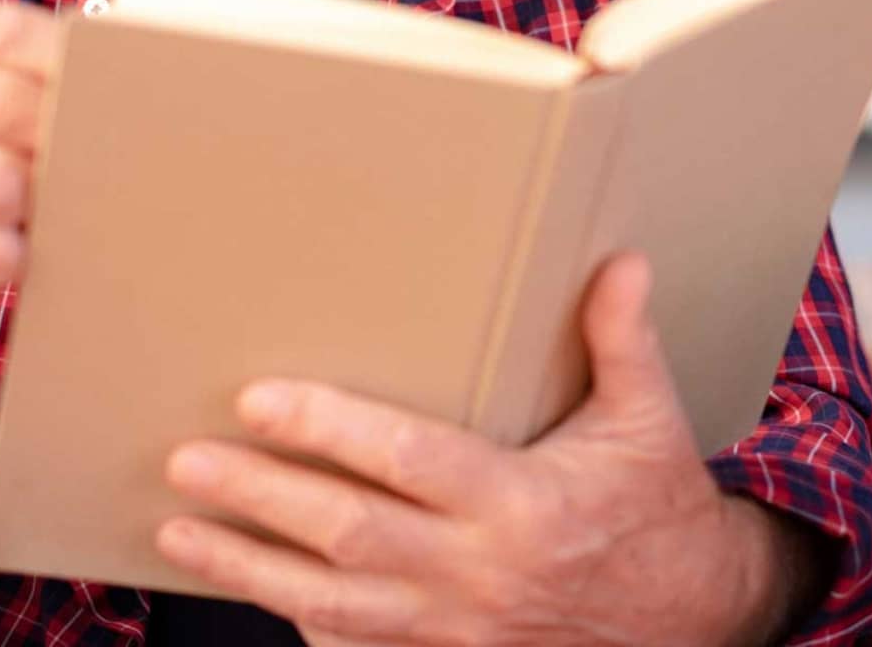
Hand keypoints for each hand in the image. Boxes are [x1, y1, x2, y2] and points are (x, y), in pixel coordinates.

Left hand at [154, 253, 827, 645]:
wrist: (692, 618)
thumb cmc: (658, 510)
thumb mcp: (649, 420)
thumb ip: (624, 340)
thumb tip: (623, 262)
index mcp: (520, 502)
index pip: (405, 460)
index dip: (327, 430)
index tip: (259, 400)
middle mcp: (479, 571)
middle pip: (347, 534)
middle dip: (259, 499)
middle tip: (186, 461)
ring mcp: (458, 627)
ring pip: (332, 605)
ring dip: (249, 568)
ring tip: (180, 530)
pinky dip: (301, 623)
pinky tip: (252, 590)